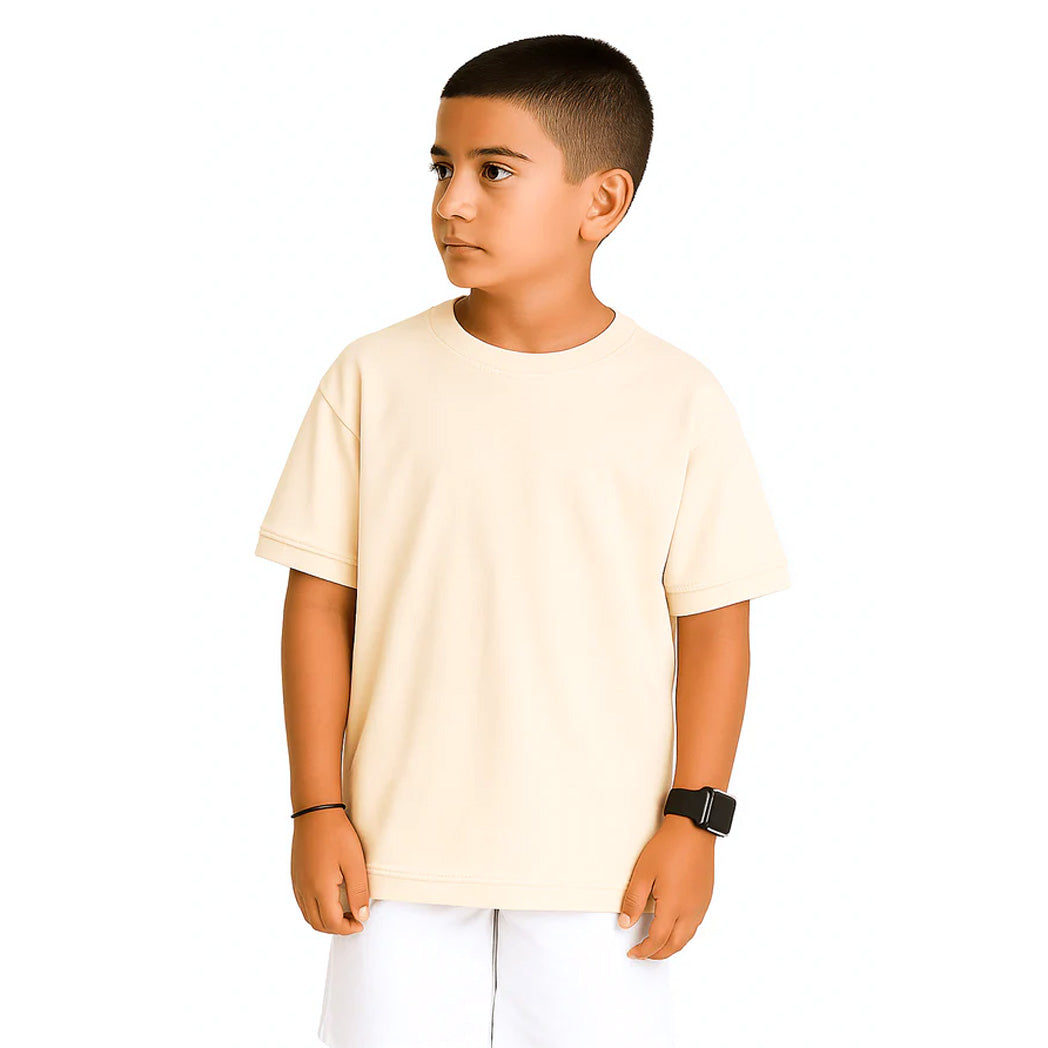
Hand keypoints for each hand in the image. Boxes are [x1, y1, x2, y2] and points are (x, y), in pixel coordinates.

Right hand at [290, 807, 371, 934]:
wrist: (315, 812)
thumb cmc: (337, 834)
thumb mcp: (355, 863)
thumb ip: (358, 892)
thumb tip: (362, 917)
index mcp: (320, 889)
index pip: (332, 923)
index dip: (348, 928)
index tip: (362, 922)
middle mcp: (305, 890)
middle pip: (318, 924)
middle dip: (337, 928)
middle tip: (355, 920)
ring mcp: (297, 884)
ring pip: (308, 916)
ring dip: (326, 921)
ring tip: (344, 911)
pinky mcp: (295, 876)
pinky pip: (303, 903)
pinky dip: (316, 910)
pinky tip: (330, 900)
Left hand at [618, 815, 715, 959]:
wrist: (693, 830)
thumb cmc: (669, 847)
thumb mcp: (643, 872)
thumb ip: (633, 901)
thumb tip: (625, 923)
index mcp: (674, 906)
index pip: (657, 939)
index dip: (644, 950)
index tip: (633, 952)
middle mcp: (690, 910)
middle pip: (675, 945)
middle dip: (658, 954)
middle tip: (644, 954)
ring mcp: (700, 905)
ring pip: (687, 937)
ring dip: (672, 946)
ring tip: (657, 945)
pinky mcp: (705, 897)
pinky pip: (695, 925)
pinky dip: (683, 934)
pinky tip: (674, 927)